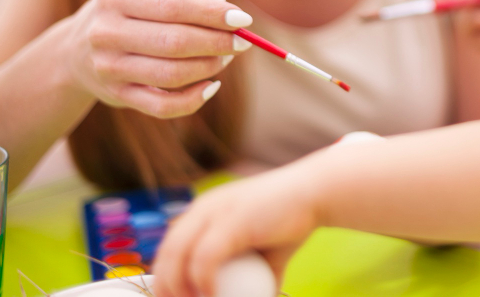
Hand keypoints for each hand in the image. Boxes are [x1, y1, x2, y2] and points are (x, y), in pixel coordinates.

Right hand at [59, 0, 252, 117]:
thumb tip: (220, 1)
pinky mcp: (117, 97)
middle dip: (218, 42)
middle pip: (175, 42)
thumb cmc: (126, 9)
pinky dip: (193, 100)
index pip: (173, 6)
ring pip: (172, 75)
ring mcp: (110, 69)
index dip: (213, 13)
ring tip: (226, 58)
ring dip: (210, 67)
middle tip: (243, 41)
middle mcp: (107, 33)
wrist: (74, 52)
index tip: (243, 19)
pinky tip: (211, 85)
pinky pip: (162, 107)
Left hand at [153, 167, 318, 296]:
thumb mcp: (263, 252)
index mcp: (204, 212)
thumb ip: (252, 275)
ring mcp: (215, 212)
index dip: (165, 279)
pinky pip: (205, 260)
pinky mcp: (231, 221)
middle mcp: (203, 208)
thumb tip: (259, 295)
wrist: (315, 193)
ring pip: (178, 257)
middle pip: (167, 254)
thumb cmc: (291, 222)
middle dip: (166, 288)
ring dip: (180, 290)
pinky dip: (204, 284)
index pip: (169, 248)